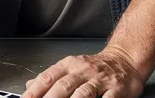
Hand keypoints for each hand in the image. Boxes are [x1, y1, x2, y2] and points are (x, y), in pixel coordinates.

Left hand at [22, 48, 145, 97]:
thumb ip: (52, 76)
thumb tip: (29, 85)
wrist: (125, 60)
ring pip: (83, 93)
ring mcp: (100, 80)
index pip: (48, 77)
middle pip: (63, 86)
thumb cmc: (97, 66)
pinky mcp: (116, 90)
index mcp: (69, 65)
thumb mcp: (71, 66)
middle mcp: (83, 71)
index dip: (35, 91)